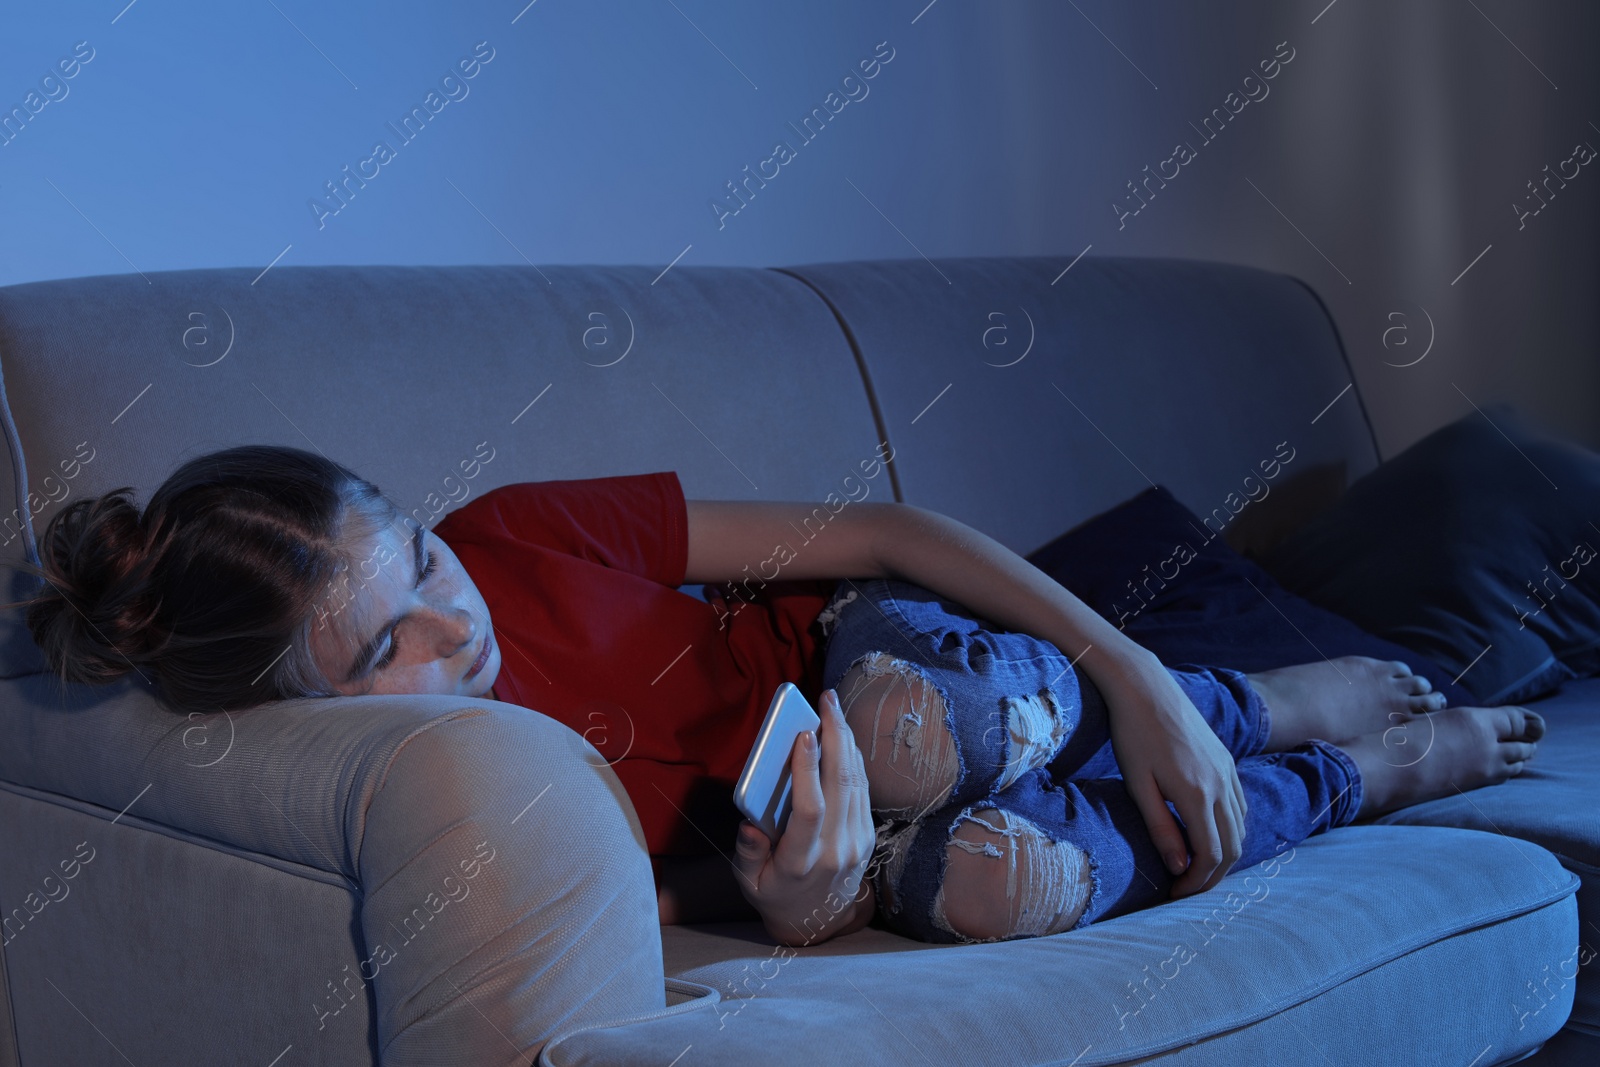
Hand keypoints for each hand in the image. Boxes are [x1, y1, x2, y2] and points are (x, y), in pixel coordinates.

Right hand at [733, 689, 876, 945]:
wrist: (815, 922)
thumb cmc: (774, 893)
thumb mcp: (749, 882)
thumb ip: (748, 853)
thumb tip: (750, 826)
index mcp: (801, 863)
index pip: (810, 810)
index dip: (807, 770)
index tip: (802, 736)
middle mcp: (835, 851)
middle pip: (841, 784)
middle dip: (835, 736)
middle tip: (826, 700)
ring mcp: (856, 843)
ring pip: (855, 782)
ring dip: (846, 741)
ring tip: (833, 709)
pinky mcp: (866, 836)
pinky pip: (862, 790)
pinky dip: (853, 759)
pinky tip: (842, 736)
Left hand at [1100, 651, 1247, 897]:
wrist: (1144, 686)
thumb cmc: (1131, 734)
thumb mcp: (1138, 784)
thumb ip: (1160, 828)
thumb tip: (1179, 867)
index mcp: (1197, 794)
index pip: (1211, 855)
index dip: (1196, 882)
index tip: (1175, 894)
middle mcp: (1221, 784)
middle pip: (1233, 847)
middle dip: (1213, 876)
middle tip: (1186, 888)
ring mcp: (1228, 770)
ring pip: (1241, 827)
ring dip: (1224, 853)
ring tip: (1195, 866)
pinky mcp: (1227, 760)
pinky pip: (1240, 805)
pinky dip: (1231, 828)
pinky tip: (1209, 834)